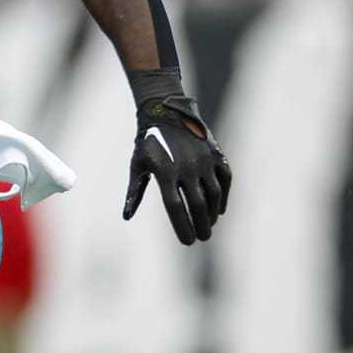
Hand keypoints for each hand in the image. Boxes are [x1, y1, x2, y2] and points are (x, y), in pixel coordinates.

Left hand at [122, 95, 230, 244]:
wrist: (166, 111)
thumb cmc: (148, 143)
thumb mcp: (137, 165)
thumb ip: (135, 192)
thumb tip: (126, 216)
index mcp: (165, 173)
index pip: (175, 207)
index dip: (182, 226)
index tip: (187, 242)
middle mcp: (187, 168)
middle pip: (197, 204)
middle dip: (201, 225)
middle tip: (202, 238)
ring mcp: (203, 160)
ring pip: (214, 194)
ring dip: (212, 213)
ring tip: (209, 226)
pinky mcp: (215, 154)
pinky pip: (225, 178)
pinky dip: (225, 196)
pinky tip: (220, 210)